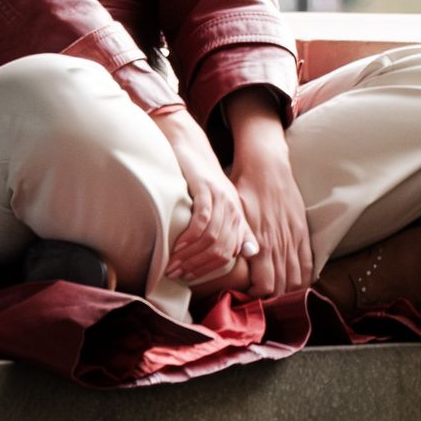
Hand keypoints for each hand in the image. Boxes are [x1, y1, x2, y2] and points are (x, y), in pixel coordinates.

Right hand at [154, 107, 256, 289]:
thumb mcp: (216, 205)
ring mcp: (222, 199)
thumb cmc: (197, 178)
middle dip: (197, 266)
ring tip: (172, 263)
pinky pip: (202, 221)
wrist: (188, 144)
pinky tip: (177, 245)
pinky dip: (189, 237)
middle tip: (176, 273)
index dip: (207, 270)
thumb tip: (248, 253)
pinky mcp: (207, 189)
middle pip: (220, 250)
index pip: (228, 254)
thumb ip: (231, 228)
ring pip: (212, 239)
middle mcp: (233, 209)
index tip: (187, 277)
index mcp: (237, 216)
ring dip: (190, 255)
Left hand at [221, 89, 313, 299]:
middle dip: (271, 298)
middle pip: (281, 287)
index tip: (247, 294)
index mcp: (259, 243)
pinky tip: (295, 284)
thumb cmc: (243, 189)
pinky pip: (308, 264)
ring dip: (287, 291)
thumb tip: (234, 265)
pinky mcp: (303, 232)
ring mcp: (293, 239)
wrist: (266, 166)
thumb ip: (237, 241)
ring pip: (296, 280)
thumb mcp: (234, 214)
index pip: (264, 286)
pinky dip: (304, 279)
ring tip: (276, 293)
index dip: (256, 296)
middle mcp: (279, 245)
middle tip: (260, 298)